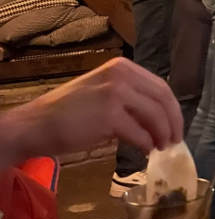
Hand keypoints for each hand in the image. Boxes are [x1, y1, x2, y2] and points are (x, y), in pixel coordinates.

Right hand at [0, 57, 182, 170]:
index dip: (172, 109)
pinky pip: (139, 133)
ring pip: (154, 116)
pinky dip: (146, 144)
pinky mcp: (109, 115)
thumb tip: (160, 118)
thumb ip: (130, 98)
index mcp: (122, 67)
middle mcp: (122, 75)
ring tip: (161, 147)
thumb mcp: (103, 92)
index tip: (176, 125)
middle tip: (175, 140)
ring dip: (162, 134)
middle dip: (173, 122)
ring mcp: (115, 93)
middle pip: (162, 99)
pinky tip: (145, 151)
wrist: (35, 124)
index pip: (160, 87)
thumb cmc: (69, 112)